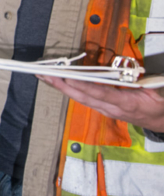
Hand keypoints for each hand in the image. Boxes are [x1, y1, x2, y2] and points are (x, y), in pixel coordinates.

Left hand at [37, 75, 163, 131]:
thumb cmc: (161, 105)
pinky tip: (57, 81)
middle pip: (82, 97)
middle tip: (43, 74)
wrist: (163, 122)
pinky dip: (68, 88)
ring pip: (79, 98)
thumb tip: (136, 74)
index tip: (67, 78)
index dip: (83, 86)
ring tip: (43, 75)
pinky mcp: (102, 107)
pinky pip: (83, 97)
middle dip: (61, 85)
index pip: (101, 94)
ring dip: (60, 87)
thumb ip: (149, 84)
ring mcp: (105, 109)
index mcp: (126, 104)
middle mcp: (111, 108)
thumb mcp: (159, 92)